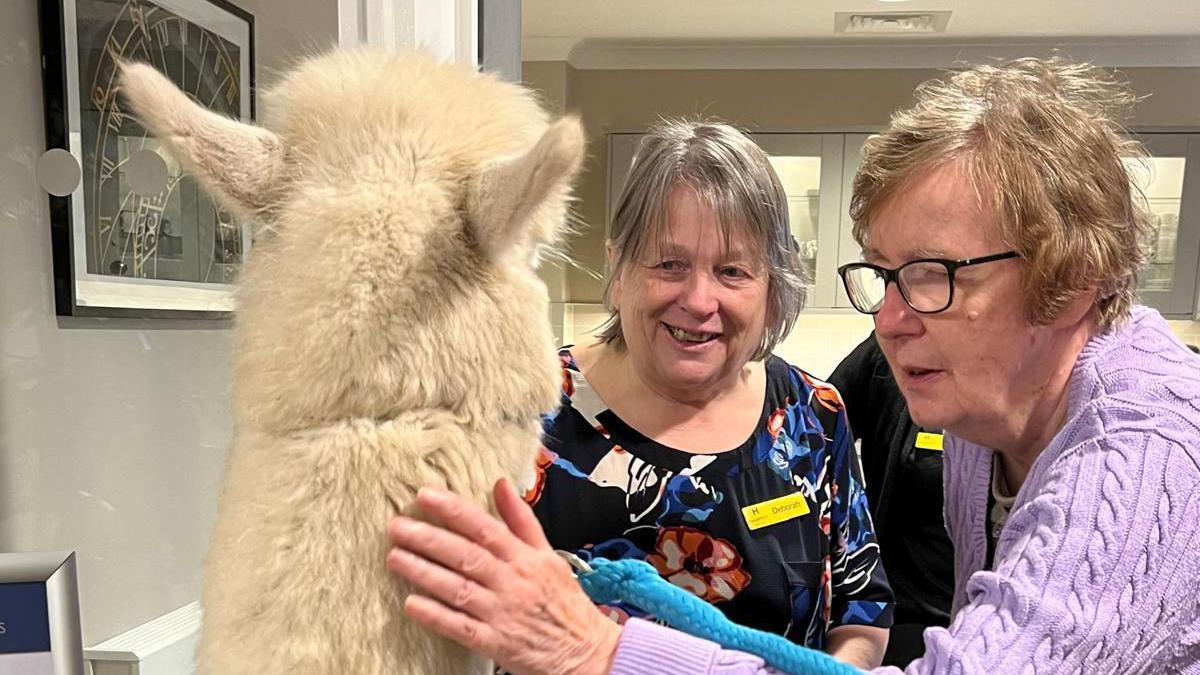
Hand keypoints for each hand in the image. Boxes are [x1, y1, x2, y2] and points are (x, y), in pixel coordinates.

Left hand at [386, 478, 621, 674]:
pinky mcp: (496, 643)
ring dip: (424, 572)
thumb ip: (521, 520)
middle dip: (428, 538)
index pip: (484, 527)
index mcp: (524, 558)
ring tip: (395, 558)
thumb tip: (501, 484)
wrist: (585, 650)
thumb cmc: (564, 602)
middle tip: (397, 526)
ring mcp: (502, 613)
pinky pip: (460, 627)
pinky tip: (411, 604)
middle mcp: (512, 582)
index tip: (425, 496)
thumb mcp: (548, 554)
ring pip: (458, 588)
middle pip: (465, 555)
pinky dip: (436, 615)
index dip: (453, 510)